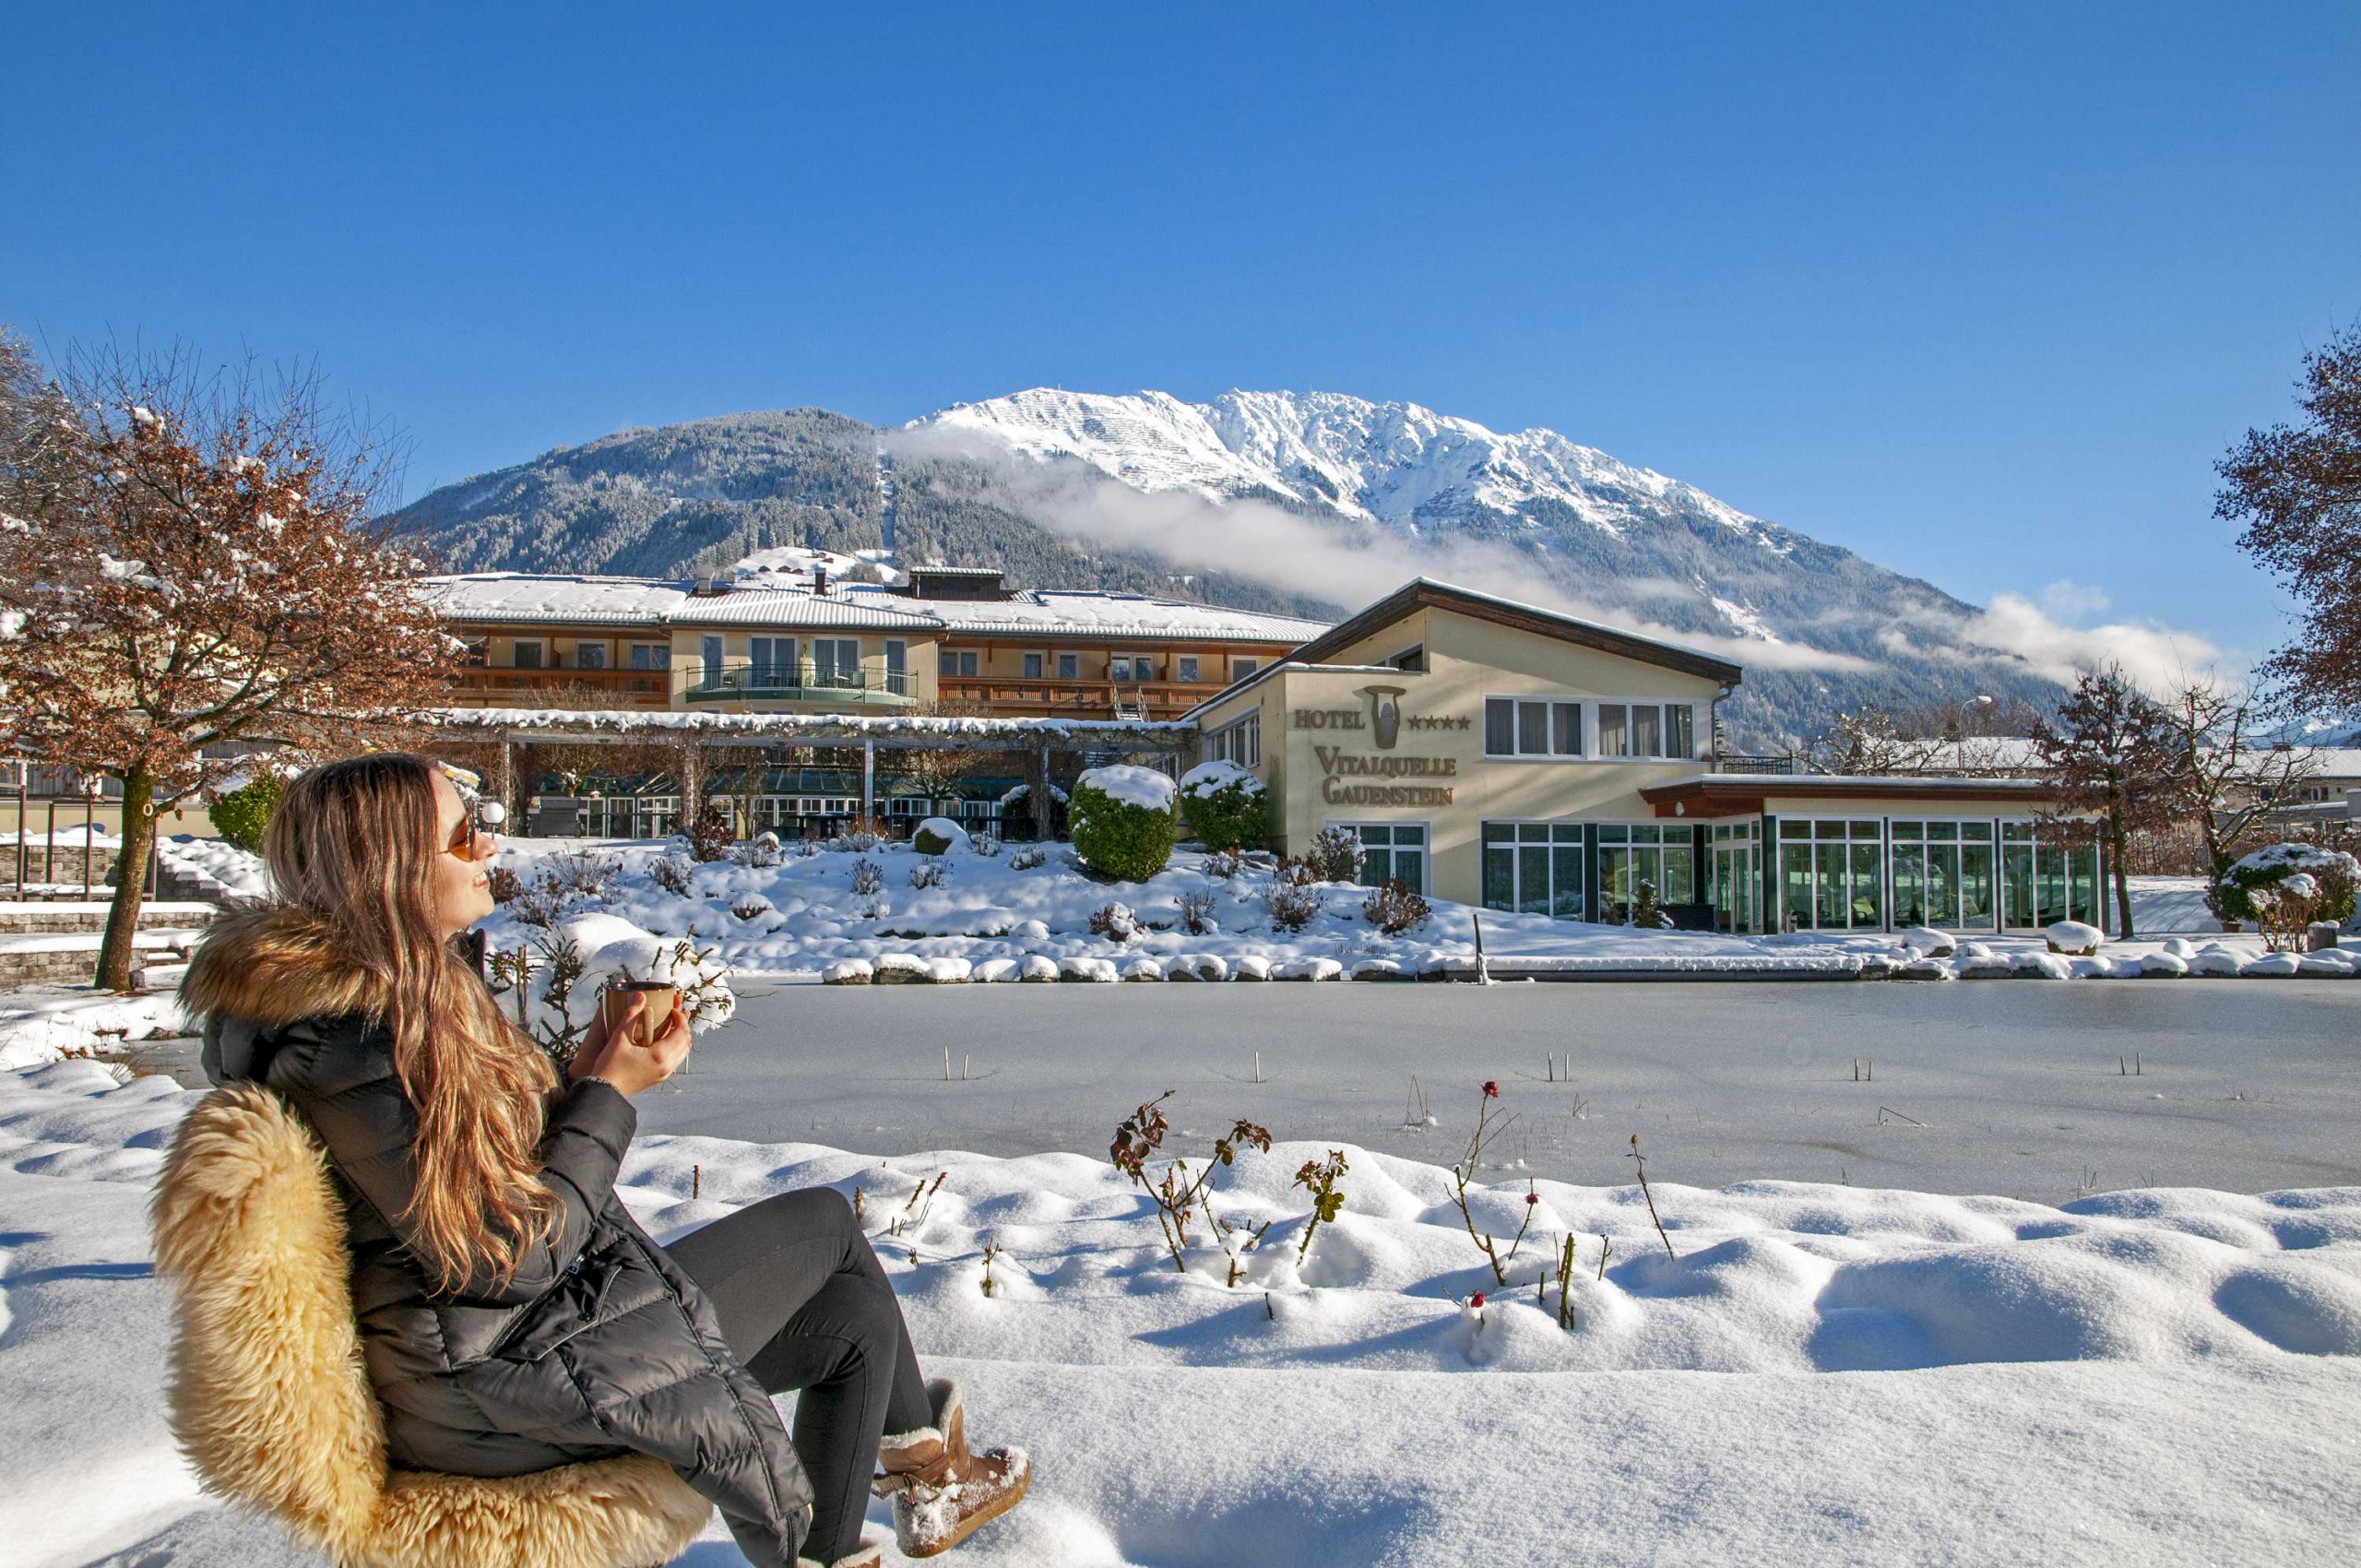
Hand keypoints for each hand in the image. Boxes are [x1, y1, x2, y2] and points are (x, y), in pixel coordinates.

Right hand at [571, 996, 691, 1097]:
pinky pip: (675, 1060)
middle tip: (676, 1013)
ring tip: (674, 1024)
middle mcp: (666, 1066)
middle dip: (683, 1025)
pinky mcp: (659, 1078)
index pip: (681, 1032)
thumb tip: (640, 995)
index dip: (679, 1017)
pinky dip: (675, 1047)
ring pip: (682, 1052)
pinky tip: (665, 1040)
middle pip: (686, 1042)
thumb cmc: (610, 1065)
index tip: (671, 1008)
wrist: (604, 1090)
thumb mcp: (619, 1037)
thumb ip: (631, 1014)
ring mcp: (664, 1074)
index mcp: (660, 1055)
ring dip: (681, 1037)